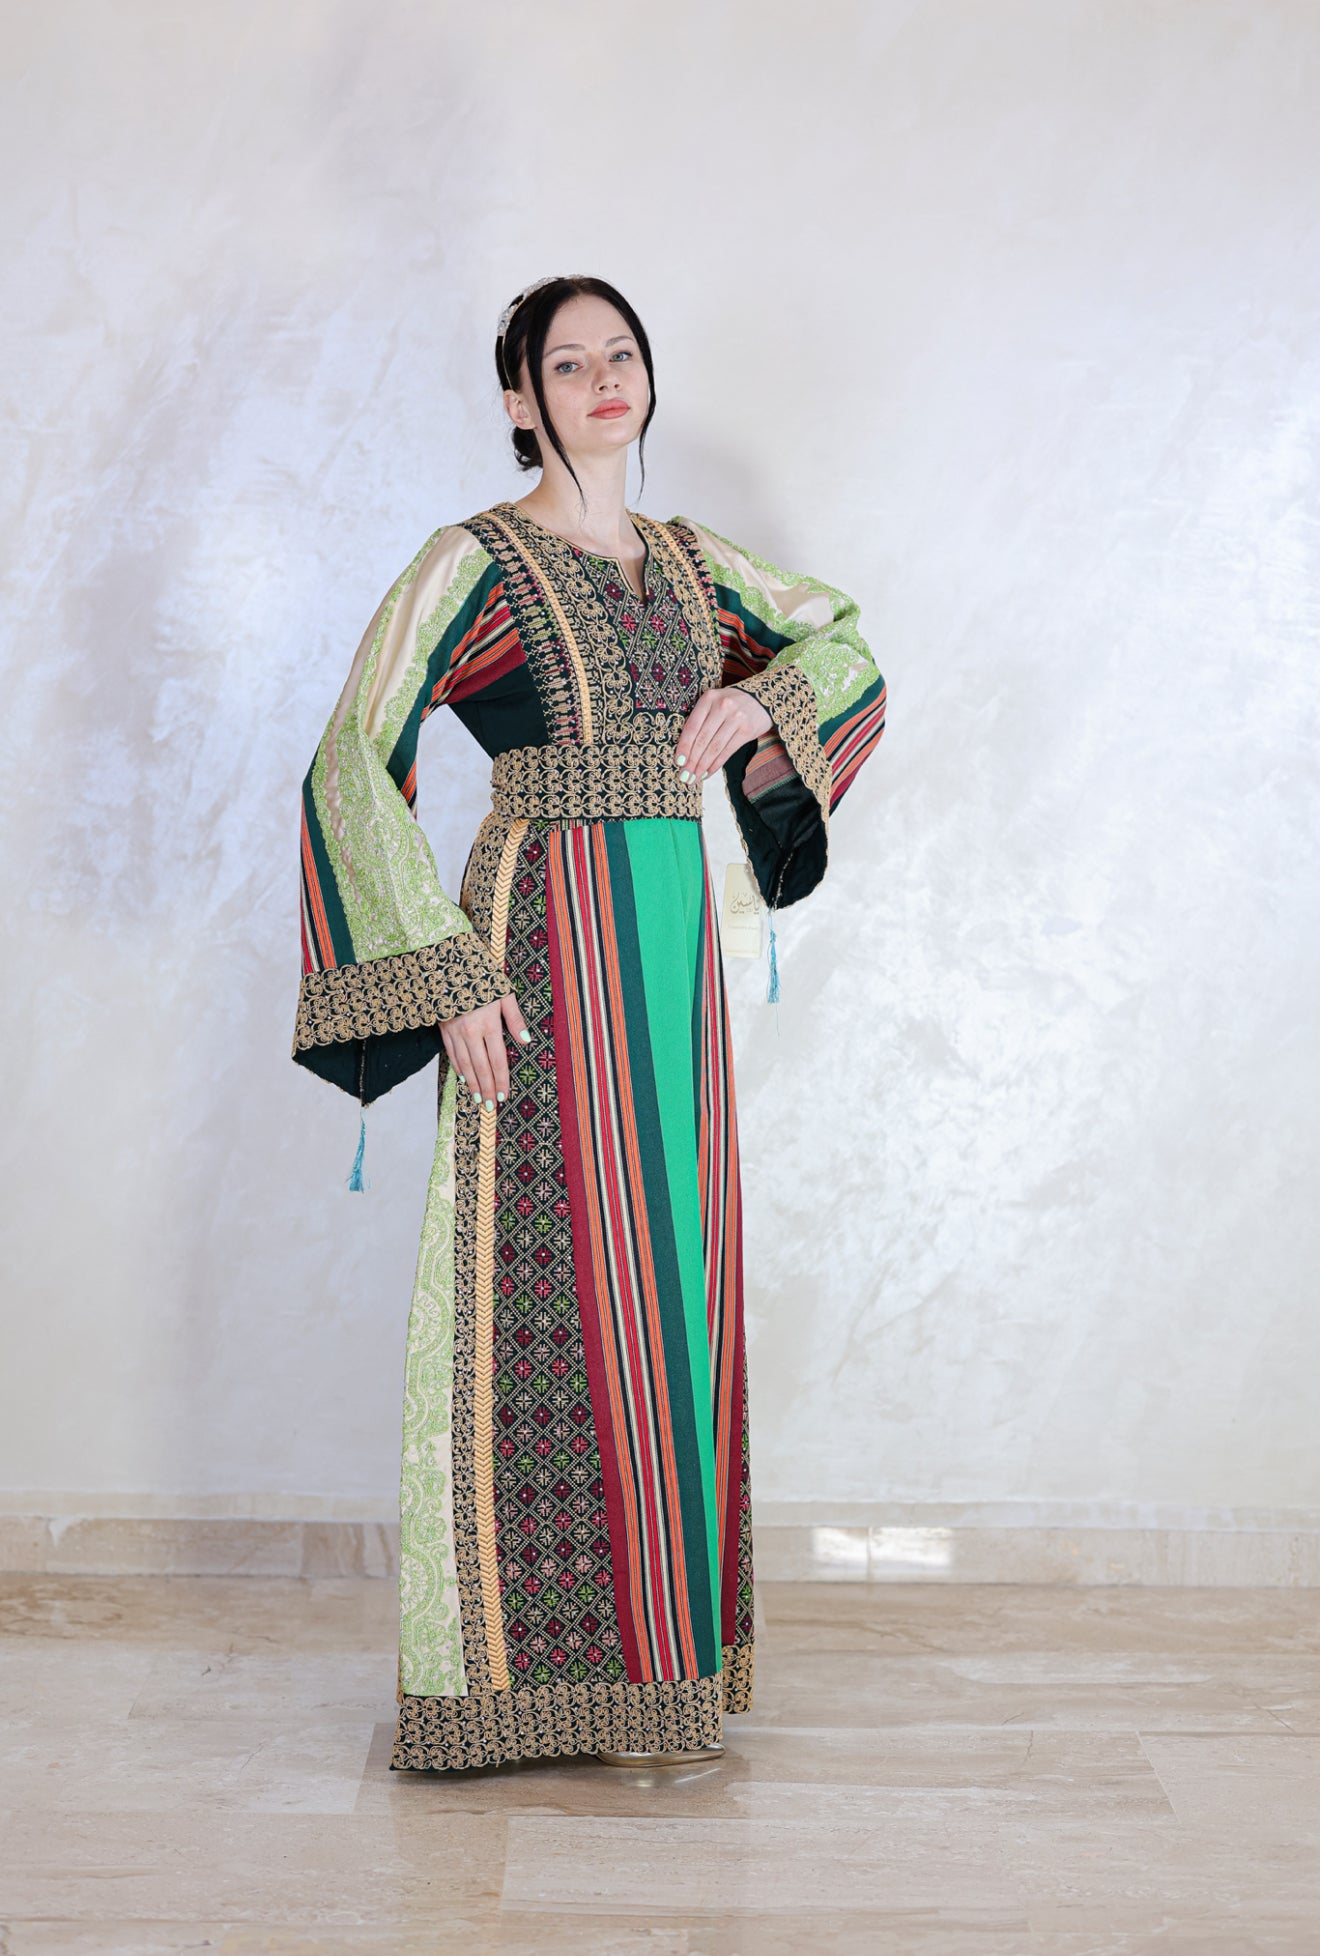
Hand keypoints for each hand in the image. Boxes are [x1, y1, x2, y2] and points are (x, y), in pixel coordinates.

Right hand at [440, 990, 531, 1111]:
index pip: (497, 1060)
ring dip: (474, 1085)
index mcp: (489, 1024)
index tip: (505, 1096)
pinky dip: (459, 1070)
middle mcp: (471, 1032)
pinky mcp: (444, 1031)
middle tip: (492, 1107)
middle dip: (488, 1089)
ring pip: (466, 1066)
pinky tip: (465, 1080)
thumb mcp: (503, 993)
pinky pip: (453, 1056)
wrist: (447, 967)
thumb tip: (526, 1040)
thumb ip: (515, 1018)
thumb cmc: (480, 978)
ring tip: (480, 1099)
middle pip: (481, 1068)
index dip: (502, 1080)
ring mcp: (455, 1033)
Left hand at [674, 686, 772, 782]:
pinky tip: (708, 773)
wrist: (761, 699)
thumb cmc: (731, 704)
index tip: (678, 762)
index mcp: (709, 698)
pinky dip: (716, 765)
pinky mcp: (747, 730)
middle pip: (702, 739)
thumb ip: (701, 719)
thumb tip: (685, 750)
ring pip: (714, 748)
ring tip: (694, 778)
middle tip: (684, 776)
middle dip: (691, 761)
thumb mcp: (714, 703)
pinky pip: (727, 751)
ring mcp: (736, 718)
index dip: (684, 746)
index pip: (692, 726)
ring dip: (702, 766)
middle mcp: (722, 707)